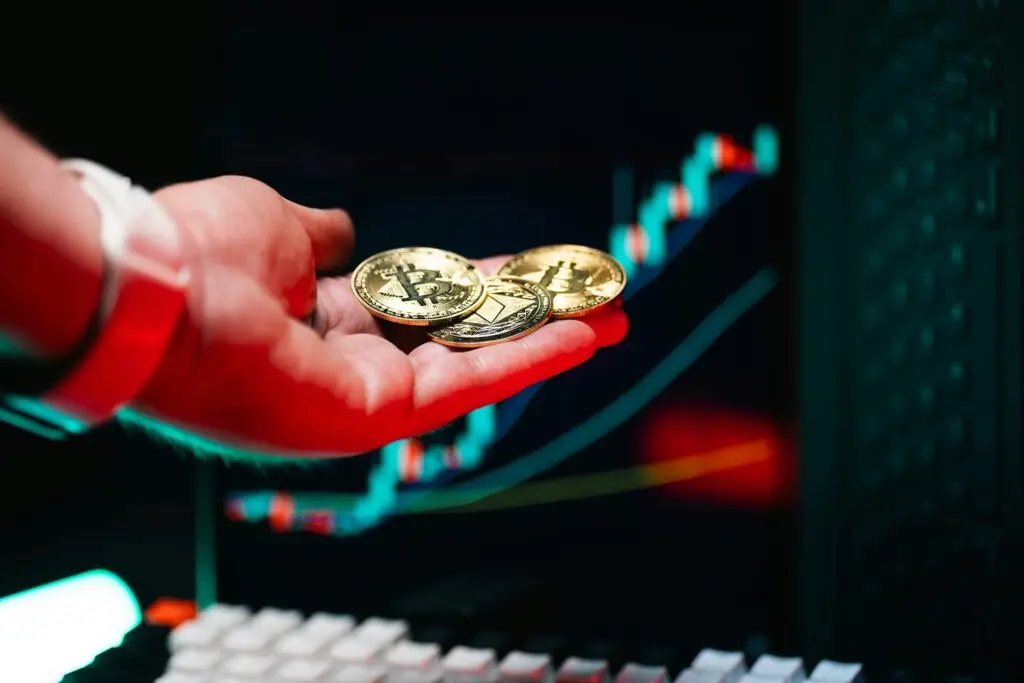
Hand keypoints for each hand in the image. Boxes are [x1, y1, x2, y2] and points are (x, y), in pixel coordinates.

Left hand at [132, 176, 627, 457]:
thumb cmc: (203, 251)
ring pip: (476, 365)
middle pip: (460, 339)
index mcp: (321, 320)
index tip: (530, 266)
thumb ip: (321, 237)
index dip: (478, 284)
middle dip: (530, 315)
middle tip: (594, 293)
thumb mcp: (275, 226)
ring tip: (614, 312)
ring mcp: (363, 399)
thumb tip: (347, 231)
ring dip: (548, 338)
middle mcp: (347, 367)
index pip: (420, 304)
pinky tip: (585, 334)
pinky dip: (529, 359)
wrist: (157, 292)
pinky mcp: (375, 418)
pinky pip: (468, 386)